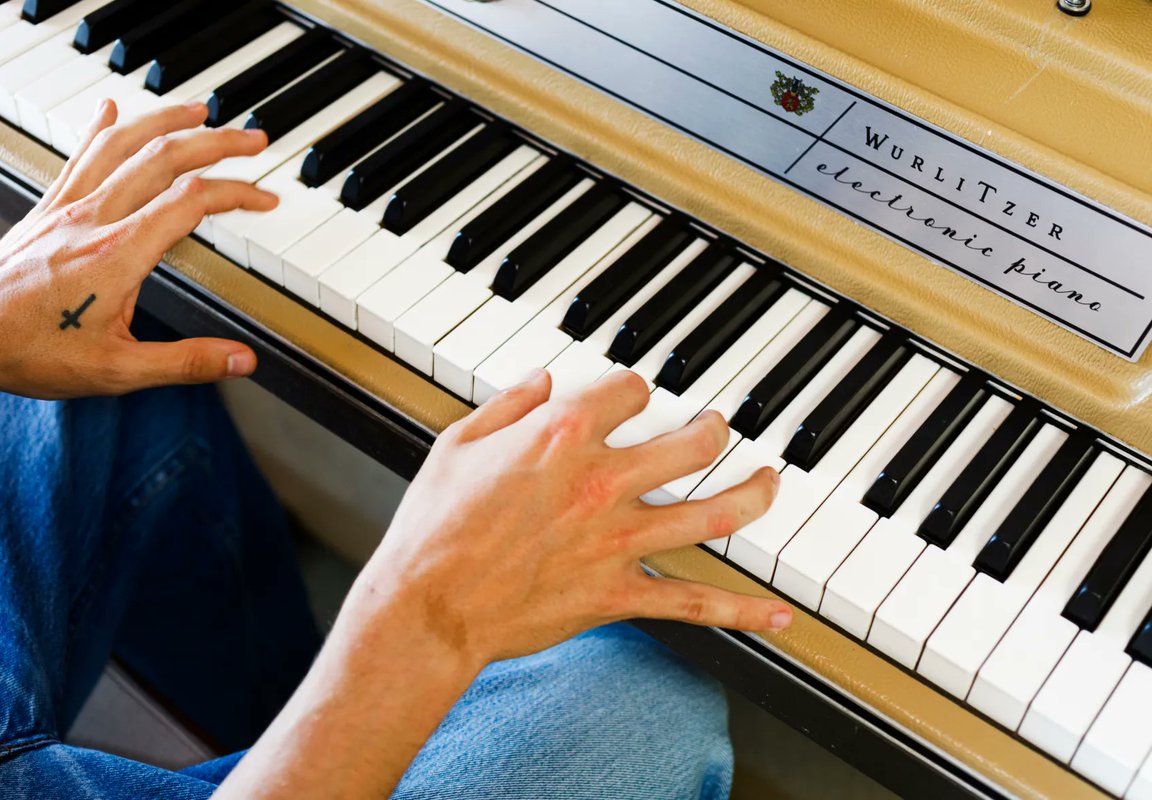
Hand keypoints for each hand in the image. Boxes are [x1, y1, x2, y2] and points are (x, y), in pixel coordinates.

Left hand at [0, 100, 277, 397]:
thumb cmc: (28, 352)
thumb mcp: (118, 371)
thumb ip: (186, 363)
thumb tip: (240, 359)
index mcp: (118, 254)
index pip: (191, 202)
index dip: (237, 194)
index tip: (265, 200)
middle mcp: (93, 219)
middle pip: (163, 158)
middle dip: (217, 142)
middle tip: (252, 139)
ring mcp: (66, 209)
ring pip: (122, 145)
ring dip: (166, 121)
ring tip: (199, 112)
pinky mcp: (45, 211)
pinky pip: (79, 157)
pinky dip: (102, 129)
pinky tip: (110, 111)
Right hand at [355, 369, 789, 667]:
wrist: (428, 607)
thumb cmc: (433, 527)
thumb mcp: (458, 445)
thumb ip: (508, 405)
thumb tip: (542, 380)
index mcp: (563, 434)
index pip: (632, 388)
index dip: (636, 386)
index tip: (634, 394)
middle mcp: (603, 481)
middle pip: (691, 443)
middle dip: (713, 428)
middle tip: (718, 427)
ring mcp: (617, 541)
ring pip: (712, 512)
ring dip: (753, 494)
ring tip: (769, 482)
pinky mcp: (617, 595)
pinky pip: (693, 604)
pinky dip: (741, 612)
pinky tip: (779, 615)